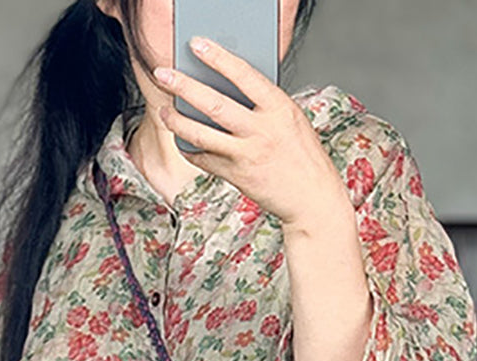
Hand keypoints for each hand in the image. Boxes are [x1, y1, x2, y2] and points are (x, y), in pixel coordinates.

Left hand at [153, 38, 348, 229]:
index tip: (196, 44)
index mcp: (279, 108)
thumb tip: (226, 89)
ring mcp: (248, 154)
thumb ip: (263, 105)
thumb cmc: (303, 156)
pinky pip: (206, 160)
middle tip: (162, 74)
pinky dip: (191, 150)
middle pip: (214, 103)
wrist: (314, 199)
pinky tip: (183, 142)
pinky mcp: (238, 177)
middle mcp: (262, 130)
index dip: (217, 57)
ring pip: (202, 134)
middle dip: (183, 86)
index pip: (243, 75)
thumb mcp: (291, 120)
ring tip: (164, 111)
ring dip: (177, 122)